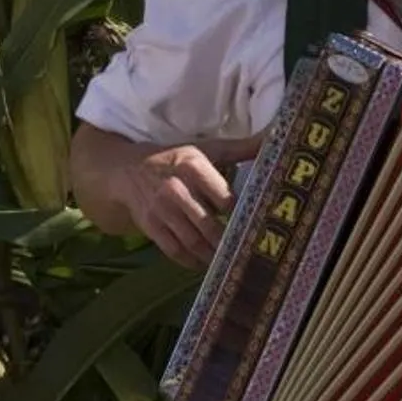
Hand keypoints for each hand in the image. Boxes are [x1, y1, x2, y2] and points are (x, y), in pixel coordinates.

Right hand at [118, 137, 262, 266]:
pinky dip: (190, 261)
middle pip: (209, 225)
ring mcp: (161, 209)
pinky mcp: (150, 225)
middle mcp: (176, 188)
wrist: (128, 169)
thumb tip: (273, 137)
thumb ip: (240, 148)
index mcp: (193, 167)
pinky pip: (173, 250)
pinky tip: (202, 263)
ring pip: (192, 241)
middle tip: (245, 253)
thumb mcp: (206, 149)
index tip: (255, 226)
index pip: (224, 199)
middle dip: (227, 243)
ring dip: (211, 256)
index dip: (240, 215)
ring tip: (227, 262)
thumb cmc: (176, 159)